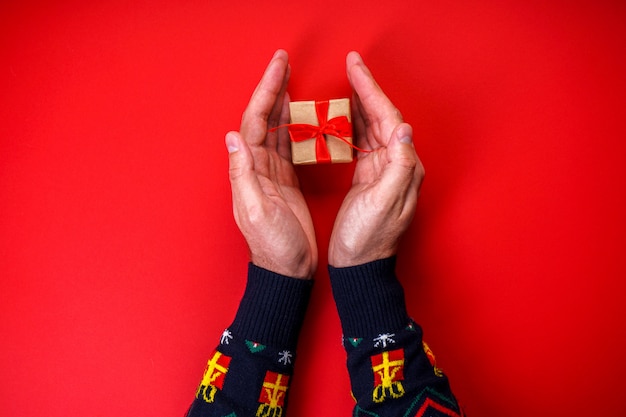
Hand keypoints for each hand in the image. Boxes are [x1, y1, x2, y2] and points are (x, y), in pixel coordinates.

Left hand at [226, 50, 316, 278]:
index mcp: (249, 169)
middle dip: (272, 87)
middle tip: (283, 61)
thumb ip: (244, 175)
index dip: (266, 91)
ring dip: (281, 102)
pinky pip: (287, 144)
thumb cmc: (274, 245)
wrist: (287, 269)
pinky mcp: (285, 180)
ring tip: (290, 79)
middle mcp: (256, 166)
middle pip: (263, 117)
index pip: (255, 120)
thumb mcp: (258, 211)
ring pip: (275, 128)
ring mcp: (271, 172)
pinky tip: (299, 114)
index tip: (279, 66)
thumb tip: (233, 138)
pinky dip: (293, 125)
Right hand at [328, 52, 424, 266]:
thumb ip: (397, 166)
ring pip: (372, 126)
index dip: (372, 90)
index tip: (356, 67)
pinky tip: (342, 116)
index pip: (389, 117)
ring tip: (346, 82)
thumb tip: (403, 128)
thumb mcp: (384, 203)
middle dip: (366, 89)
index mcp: (403, 166)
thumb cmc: (368, 239)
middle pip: (383, 116)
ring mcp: (383, 170)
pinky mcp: (369, 177)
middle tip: (351, 64)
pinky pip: (362, 142)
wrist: (359, 265)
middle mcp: (397, 164)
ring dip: (360, 103)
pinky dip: (352, 124)